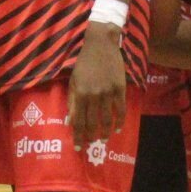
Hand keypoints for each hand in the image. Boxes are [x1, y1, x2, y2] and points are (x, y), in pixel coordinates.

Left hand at [67, 22, 126, 144]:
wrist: (100, 44)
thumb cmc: (83, 63)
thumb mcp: (73, 81)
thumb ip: (71, 101)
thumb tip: (70, 121)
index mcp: (79, 94)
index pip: (78, 121)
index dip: (78, 136)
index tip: (78, 147)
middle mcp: (93, 95)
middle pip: (92, 123)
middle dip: (91, 136)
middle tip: (91, 144)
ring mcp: (108, 92)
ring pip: (107, 119)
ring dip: (105, 132)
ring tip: (103, 139)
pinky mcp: (120, 88)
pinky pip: (121, 109)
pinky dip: (120, 121)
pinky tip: (118, 128)